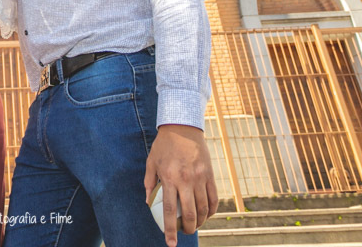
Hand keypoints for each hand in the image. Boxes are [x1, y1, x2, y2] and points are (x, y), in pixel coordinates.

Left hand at [145, 124, 217, 246]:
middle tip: (184, 232)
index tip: (170, 243)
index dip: (170, 230)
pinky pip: (214, 198)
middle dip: (187, 229)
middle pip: (189, 214)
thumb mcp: (151, 162)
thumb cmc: (164, 145)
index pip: (168, 211)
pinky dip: (212, 210)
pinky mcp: (210, 174)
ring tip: (194, 225)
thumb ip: (149, 183)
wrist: (183, 127)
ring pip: (204, 208)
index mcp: (169, 178)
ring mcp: (200, 177)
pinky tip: (207, 214)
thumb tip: (148, 202)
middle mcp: (185, 180)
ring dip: (200, 222)